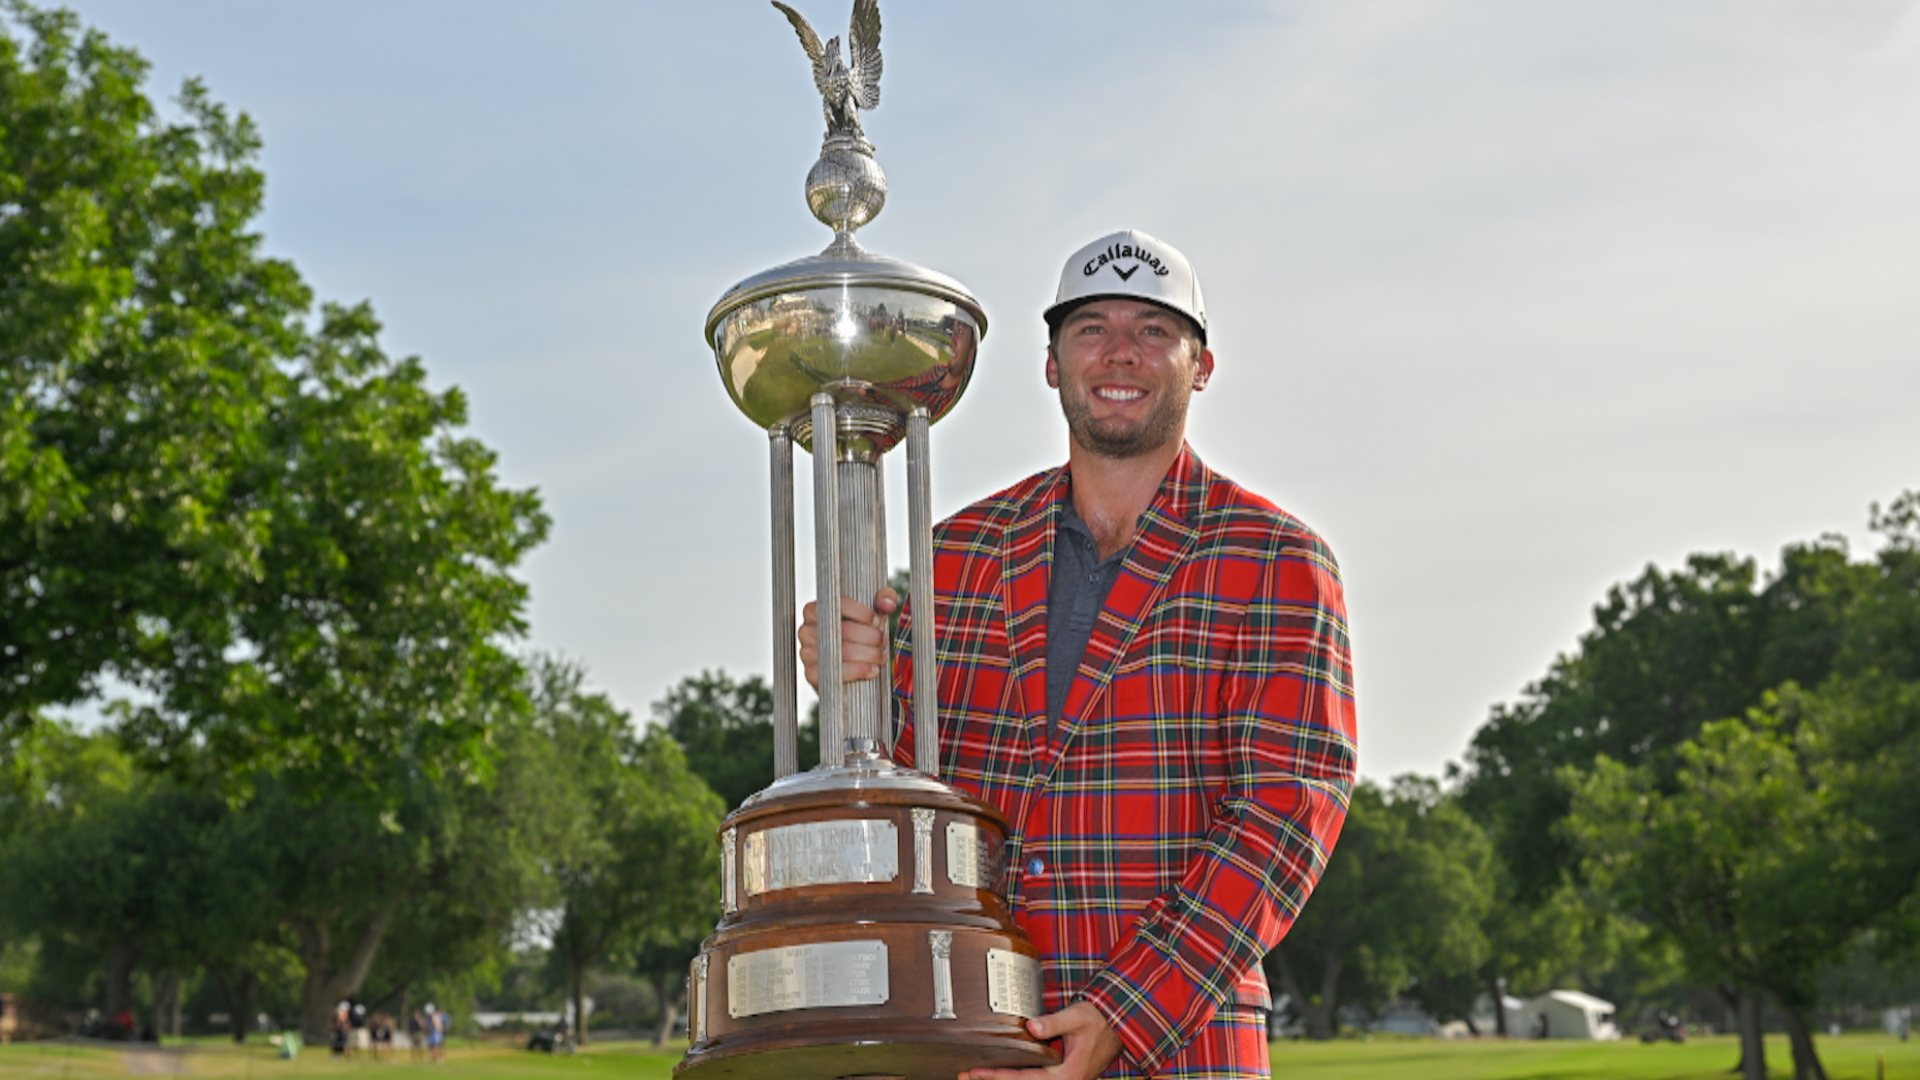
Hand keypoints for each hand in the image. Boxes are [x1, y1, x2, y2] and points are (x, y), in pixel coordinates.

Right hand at [798, 587, 899, 688]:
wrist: (845, 667)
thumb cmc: (858, 635)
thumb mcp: (871, 614)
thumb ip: (883, 599)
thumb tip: (887, 604)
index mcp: (816, 609)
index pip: (840, 604)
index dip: (864, 613)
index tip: (877, 621)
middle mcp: (806, 629)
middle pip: (845, 630)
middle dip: (872, 637)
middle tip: (883, 642)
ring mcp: (806, 652)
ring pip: (843, 651)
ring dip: (869, 655)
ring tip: (881, 656)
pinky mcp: (811, 673)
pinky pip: (836, 672)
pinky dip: (859, 671)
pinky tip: (871, 670)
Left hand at [959, 1002, 1122, 1079]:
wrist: (1119, 1025)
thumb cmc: (1100, 1022)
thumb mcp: (1078, 1017)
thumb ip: (1054, 1023)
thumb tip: (1031, 1027)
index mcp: (1066, 1075)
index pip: (1025, 1079)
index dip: (998, 1076)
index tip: (977, 1073)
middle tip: (964, 1074)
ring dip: (1003, 1078)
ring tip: (975, 1073)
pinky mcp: (1059, 1075)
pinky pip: (1032, 1078)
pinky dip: (1015, 1075)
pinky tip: (1000, 1070)